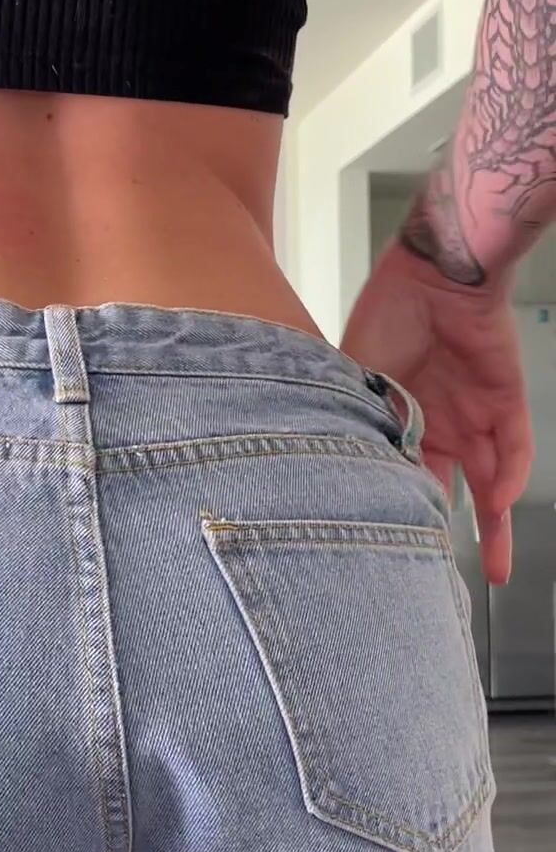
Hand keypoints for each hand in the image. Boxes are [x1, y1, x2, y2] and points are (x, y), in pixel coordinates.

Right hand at [340, 239, 533, 585]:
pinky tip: (499, 502)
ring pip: (490, 483)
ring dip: (496, 527)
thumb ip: (353, 425)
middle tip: (445, 584)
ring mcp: (475, 414)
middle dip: (450, 539)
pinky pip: (512, 448)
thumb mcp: (352, 380)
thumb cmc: (389, 312)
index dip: (398, 517)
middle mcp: (440, 424)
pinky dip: (509, 476)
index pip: (402, 481)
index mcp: (401, 421)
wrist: (432, 267)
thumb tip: (337, 475)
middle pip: (450, 495)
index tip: (389, 556)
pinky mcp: (505, 398)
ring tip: (497, 570)